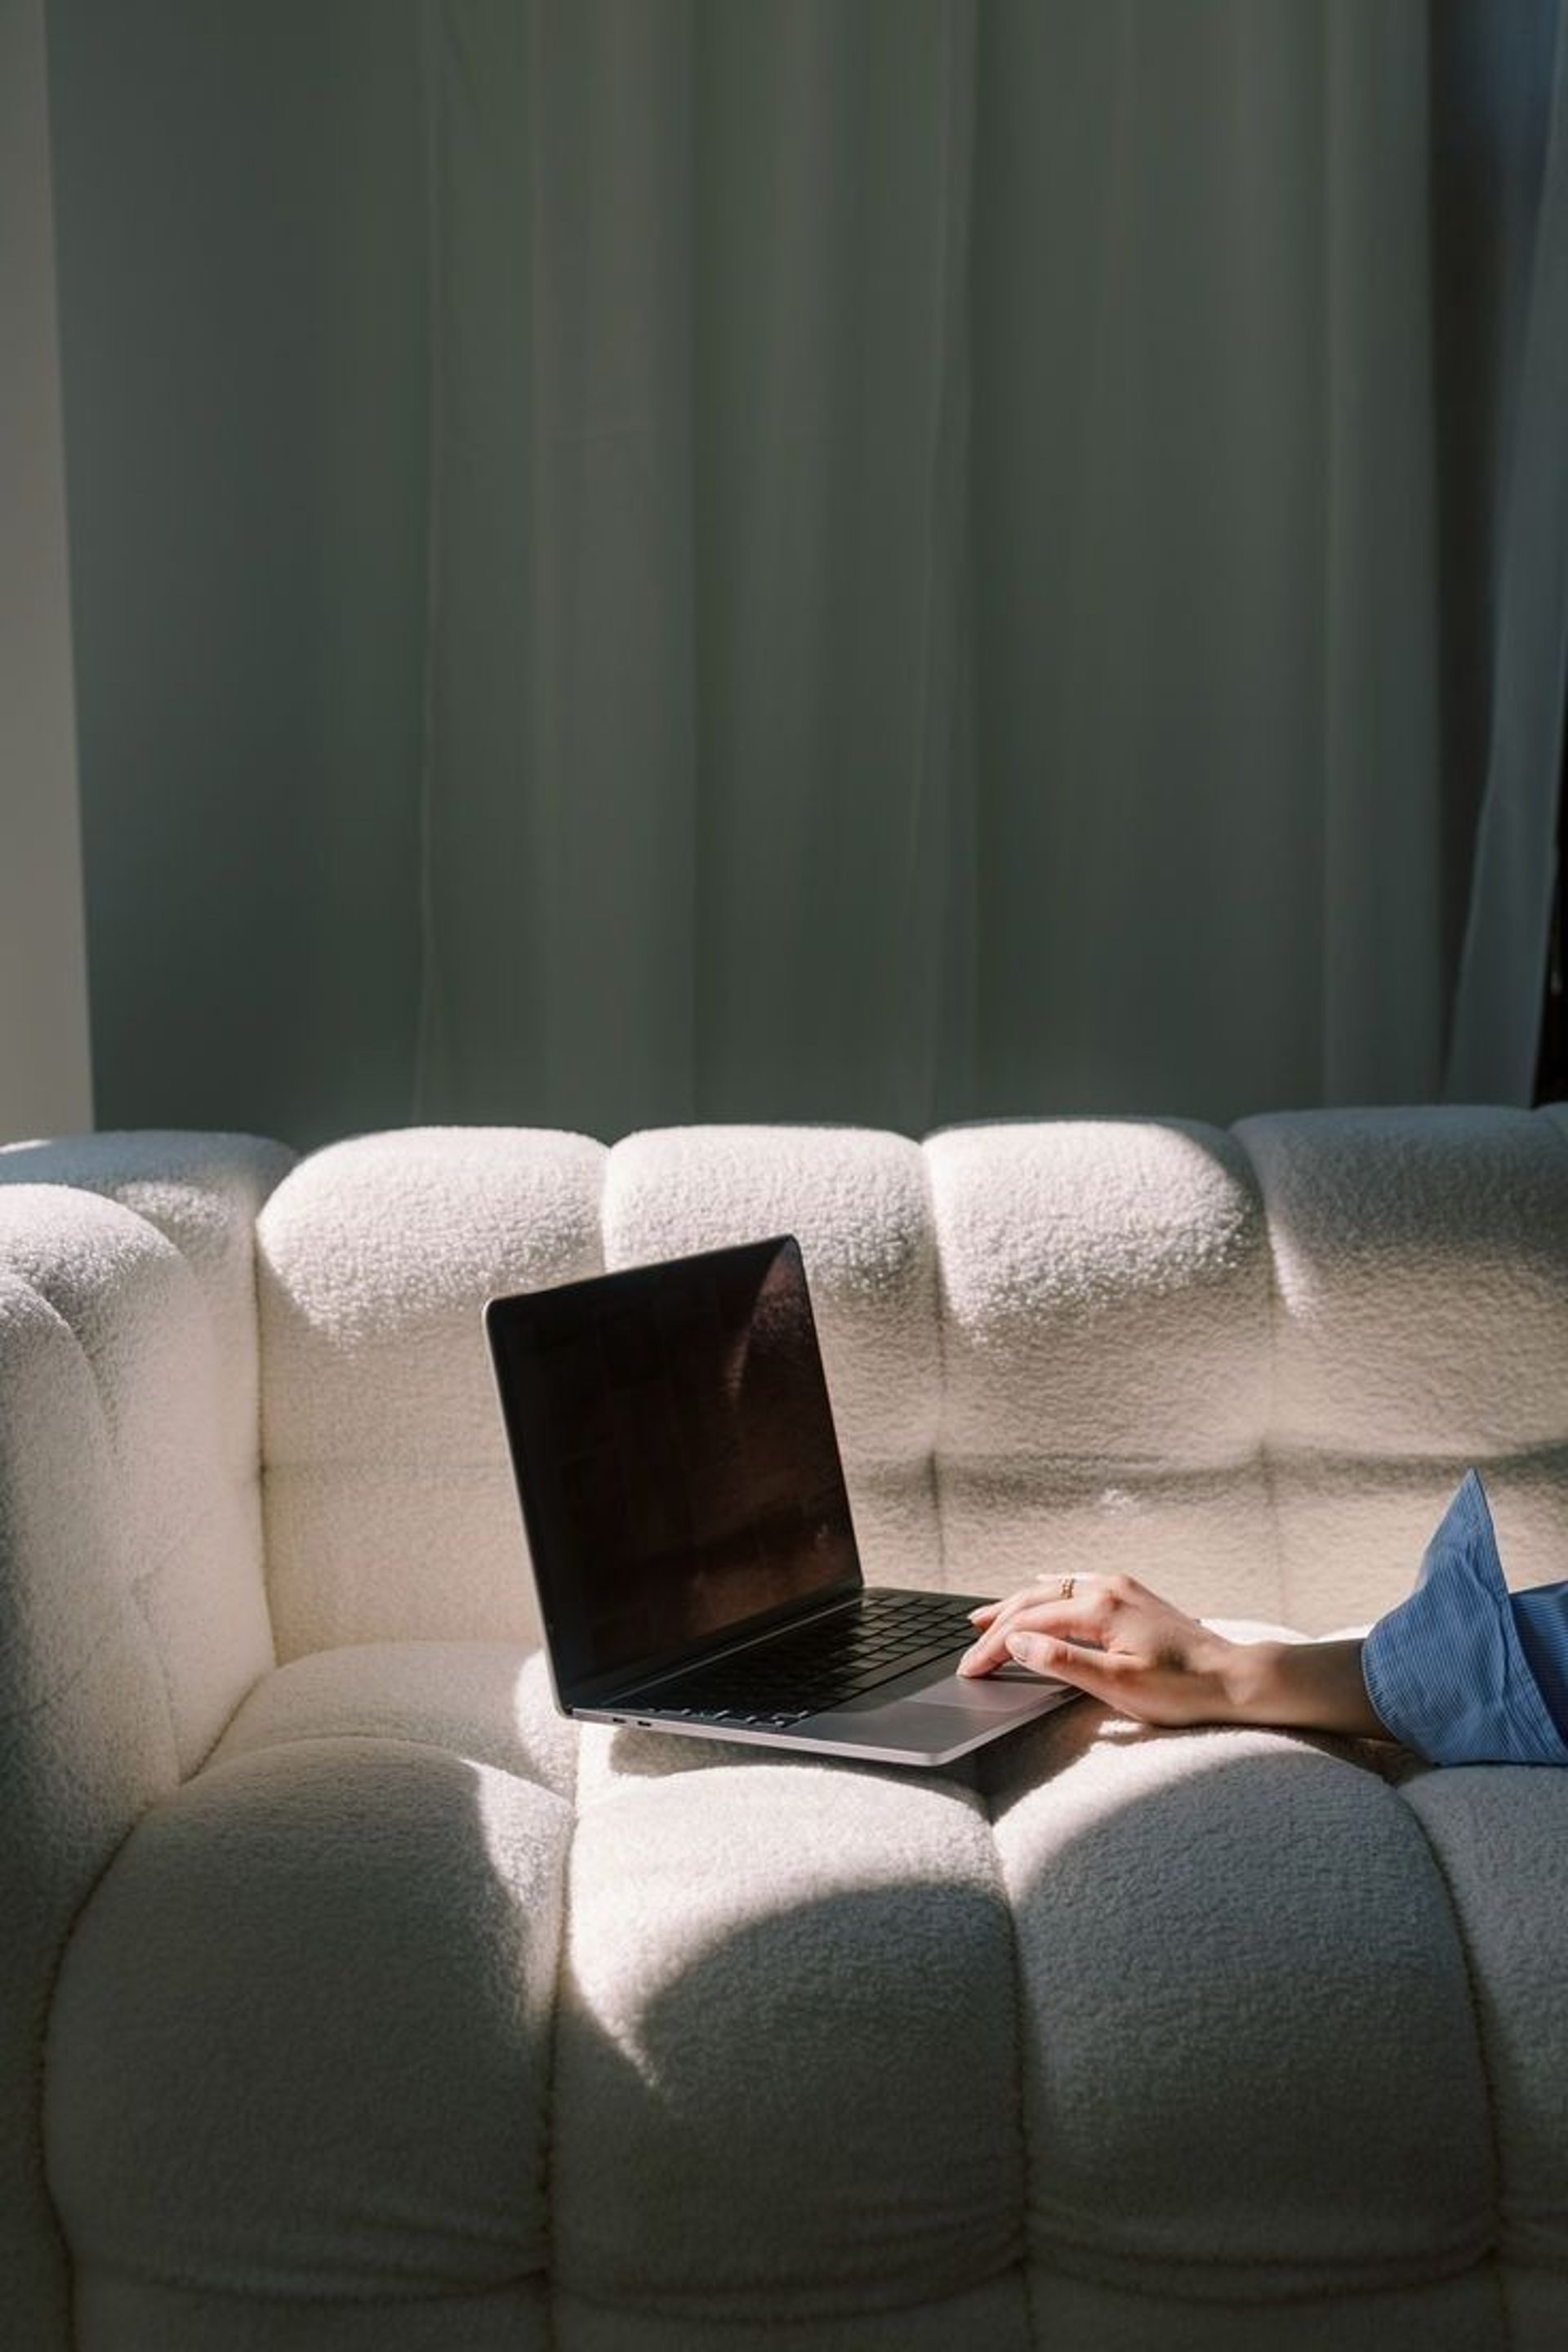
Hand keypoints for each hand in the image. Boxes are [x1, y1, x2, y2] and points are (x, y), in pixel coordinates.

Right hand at [958, 1571, 1245, 1728]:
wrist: (1237, 1679)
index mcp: (1100, 1607)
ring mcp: (1122, 1588)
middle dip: (998, 1624)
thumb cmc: (1182, 1689)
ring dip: (1019, 1604)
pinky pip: (1079, 1584)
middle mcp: (1107, 1588)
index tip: (970, 1669)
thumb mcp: (1118, 1685)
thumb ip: (1063, 1661)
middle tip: (969, 1647)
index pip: (1028, 1624)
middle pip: (1035, 1601)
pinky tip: (1042, 1586)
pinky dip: (1051, 1590)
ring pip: (1054, 1590)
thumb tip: (1017, 1643)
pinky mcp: (1135, 1596)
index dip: (994, 1647)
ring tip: (987, 1617)